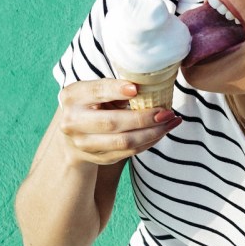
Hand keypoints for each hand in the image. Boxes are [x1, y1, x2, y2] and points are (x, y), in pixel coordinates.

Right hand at [57, 80, 181, 165]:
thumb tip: (146, 87)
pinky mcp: (98, 158)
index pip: (96, 92)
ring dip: (153, 132)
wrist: (72, 136)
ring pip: (124, 141)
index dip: (116, 90)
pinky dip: (149, 141)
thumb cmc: (91, 105)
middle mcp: (73, 122)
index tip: (136, 89)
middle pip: (112, 122)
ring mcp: (84, 144)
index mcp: (72, 97)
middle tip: (167, 111)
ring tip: (171, 121)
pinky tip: (162, 131)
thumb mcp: (95, 91)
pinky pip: (129, 152)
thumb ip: (114, 88)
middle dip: (144, 118)